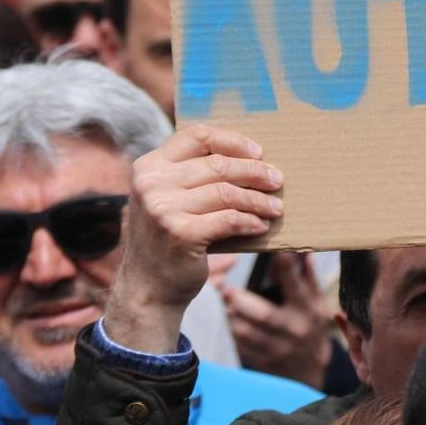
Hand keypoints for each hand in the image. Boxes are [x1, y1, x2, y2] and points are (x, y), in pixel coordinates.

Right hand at [107, 125, 282, 353]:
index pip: (197, 136)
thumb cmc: (168, 237)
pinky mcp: (180, 233)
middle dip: (254, 172)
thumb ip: (190, 175)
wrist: (148, 288)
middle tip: (277, 180)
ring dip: (259, 200)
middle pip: (218, 165)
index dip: (232, 141)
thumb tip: (250, 156)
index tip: (258, 152)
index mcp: (149, 166)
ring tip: (276, 207)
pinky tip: (261, 225)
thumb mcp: (167, 198)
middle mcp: (152, 184)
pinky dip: (250, 221)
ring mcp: (163, 209)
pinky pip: (229, 219)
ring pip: (228, 192)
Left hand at [221, 253, 332, 388]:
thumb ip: (308, 280)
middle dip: (241, 300)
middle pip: (264, 314)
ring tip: (222, 302)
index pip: (297, 288)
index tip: (277, 253)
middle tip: (225, 287)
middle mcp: (294, 330)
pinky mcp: (262, 361)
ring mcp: (277, 349)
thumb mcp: (318, 304)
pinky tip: (227, 319)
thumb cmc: (312, 329)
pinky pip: (240, 345)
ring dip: (231, 315)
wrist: (311, 371)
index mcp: (309, 312)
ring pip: (246, 331)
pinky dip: (231, 330)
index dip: (287, 270)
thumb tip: (303, 254)